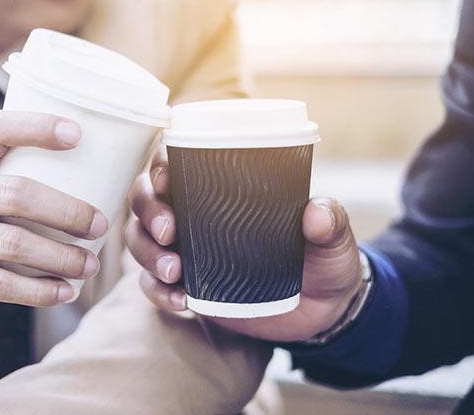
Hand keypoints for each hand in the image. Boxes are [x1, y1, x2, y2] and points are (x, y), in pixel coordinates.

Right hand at [0, 111, 107, 326]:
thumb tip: (76, 156)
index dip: (38, 127)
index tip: (78, 134)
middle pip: (18, 195)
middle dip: (68, 211)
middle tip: (101, 225)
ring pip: (15, 244)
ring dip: (61, 257)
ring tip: (90, 265)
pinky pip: (0, 284)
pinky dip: (38, 291)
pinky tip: (64, 293)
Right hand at [126, 148, 361, 341]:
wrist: (321, 312)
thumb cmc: (323, 262)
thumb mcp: (334, 241)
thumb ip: (331, 223)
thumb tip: (315, 213)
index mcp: (220, 187)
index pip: (175, 160)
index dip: (160, 164)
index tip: (167, 180)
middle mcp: (192, 211)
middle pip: (146, 197)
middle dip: (149, 211)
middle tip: (168, 232)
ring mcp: (184, 248)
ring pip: (140, 239)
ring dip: (147, 253)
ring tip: (175, 272)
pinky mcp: (184, 285)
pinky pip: (151, 285)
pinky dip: (156, 291)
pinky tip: (180, 301)